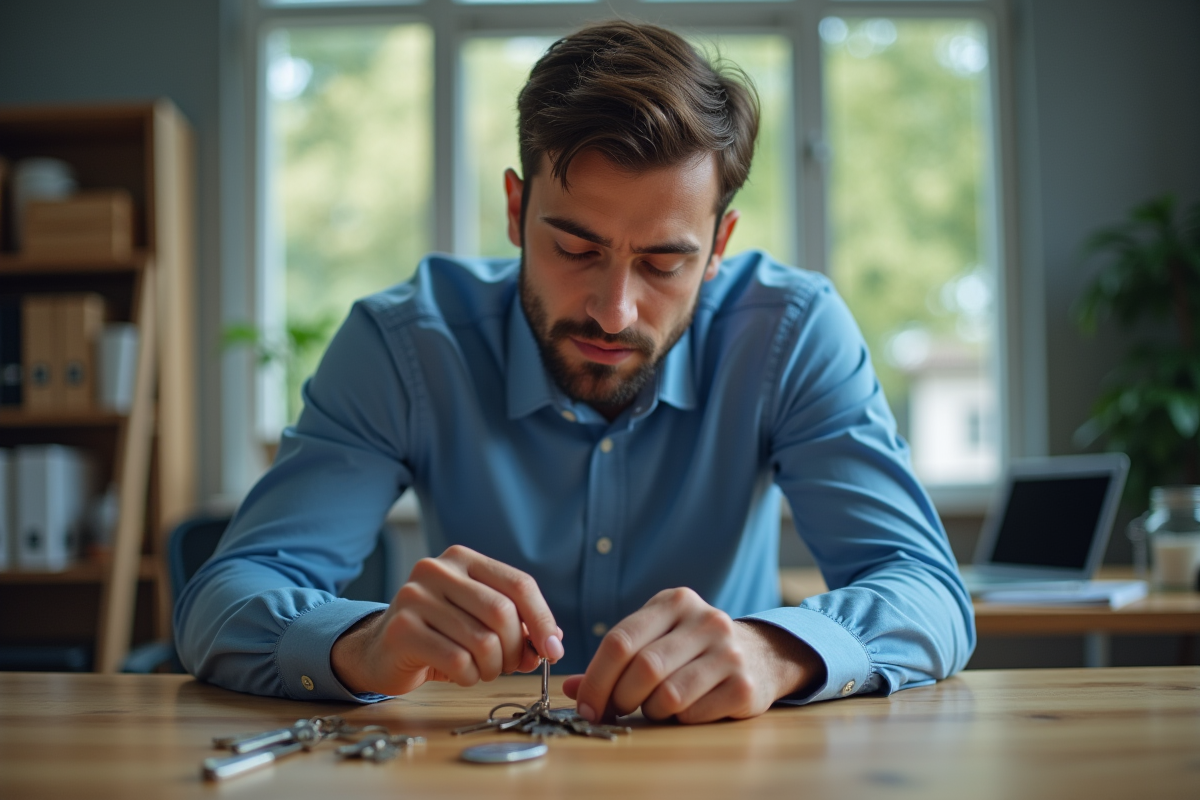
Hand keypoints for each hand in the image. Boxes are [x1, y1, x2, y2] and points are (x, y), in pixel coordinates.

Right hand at [331, 544, 562, 695]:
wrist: (380, 650)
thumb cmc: (440, 635)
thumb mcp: (480, 621)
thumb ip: (517, 625)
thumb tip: (552, 643)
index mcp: (463, 558)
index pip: (518, 584)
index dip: (542, 620)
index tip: (554, 650)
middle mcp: (437, 570)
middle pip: (502, 613)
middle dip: (516, 649)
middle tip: (511, 665)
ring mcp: (415, 597)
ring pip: (482, 641)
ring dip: (493, 667)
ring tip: (482, 669)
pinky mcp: (401, 629)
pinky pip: (458, 661)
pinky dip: (470, 676)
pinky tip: (461, 674)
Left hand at [563, 587, 822, 723]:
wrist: (763, 654)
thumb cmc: (695, 649)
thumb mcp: (658, 638)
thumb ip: (616, 659)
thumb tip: (573, 689)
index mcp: (675, 602)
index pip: (620, 640)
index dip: (596, 678)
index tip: (586, 705)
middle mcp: (705, 620)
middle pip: (642, 668)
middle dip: (619, 698)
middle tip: (615, 710)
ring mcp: (728, 652)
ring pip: (668, 694)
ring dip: (651, 710)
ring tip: (654, 707)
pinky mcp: (745, 685)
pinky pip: (694, 712)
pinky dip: (679, 720)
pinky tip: (684, 711)